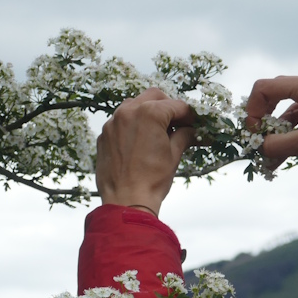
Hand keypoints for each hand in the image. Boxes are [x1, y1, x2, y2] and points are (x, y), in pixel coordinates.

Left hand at [95, 88, 195, 215]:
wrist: (126, 201)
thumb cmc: (152, 180)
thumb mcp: (174, 155)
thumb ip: (184, 136)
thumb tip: (192, 131)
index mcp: (150, 113)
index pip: (176, 106)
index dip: (189, 115)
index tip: (194, 123)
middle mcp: (128, 112)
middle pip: (154, 96)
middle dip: (168, 107)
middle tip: (177, 123)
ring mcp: (113, 123)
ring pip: (134, 105)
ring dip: (148, 112)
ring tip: (157, 132)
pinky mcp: (104, 135)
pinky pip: (120, 122)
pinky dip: (132, 126)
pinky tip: (139, 142)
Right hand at [245, 76, 297, 198]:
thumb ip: (280, 145)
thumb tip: (259, 149)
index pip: (267, 87)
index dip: (254, 109)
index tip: (253, 132)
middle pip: (277, 94)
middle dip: (265, 119)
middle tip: (259, 140)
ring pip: (291, 108)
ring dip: (279, 130)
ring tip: (273, 156)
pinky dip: (294, 131)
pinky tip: (289, 151)